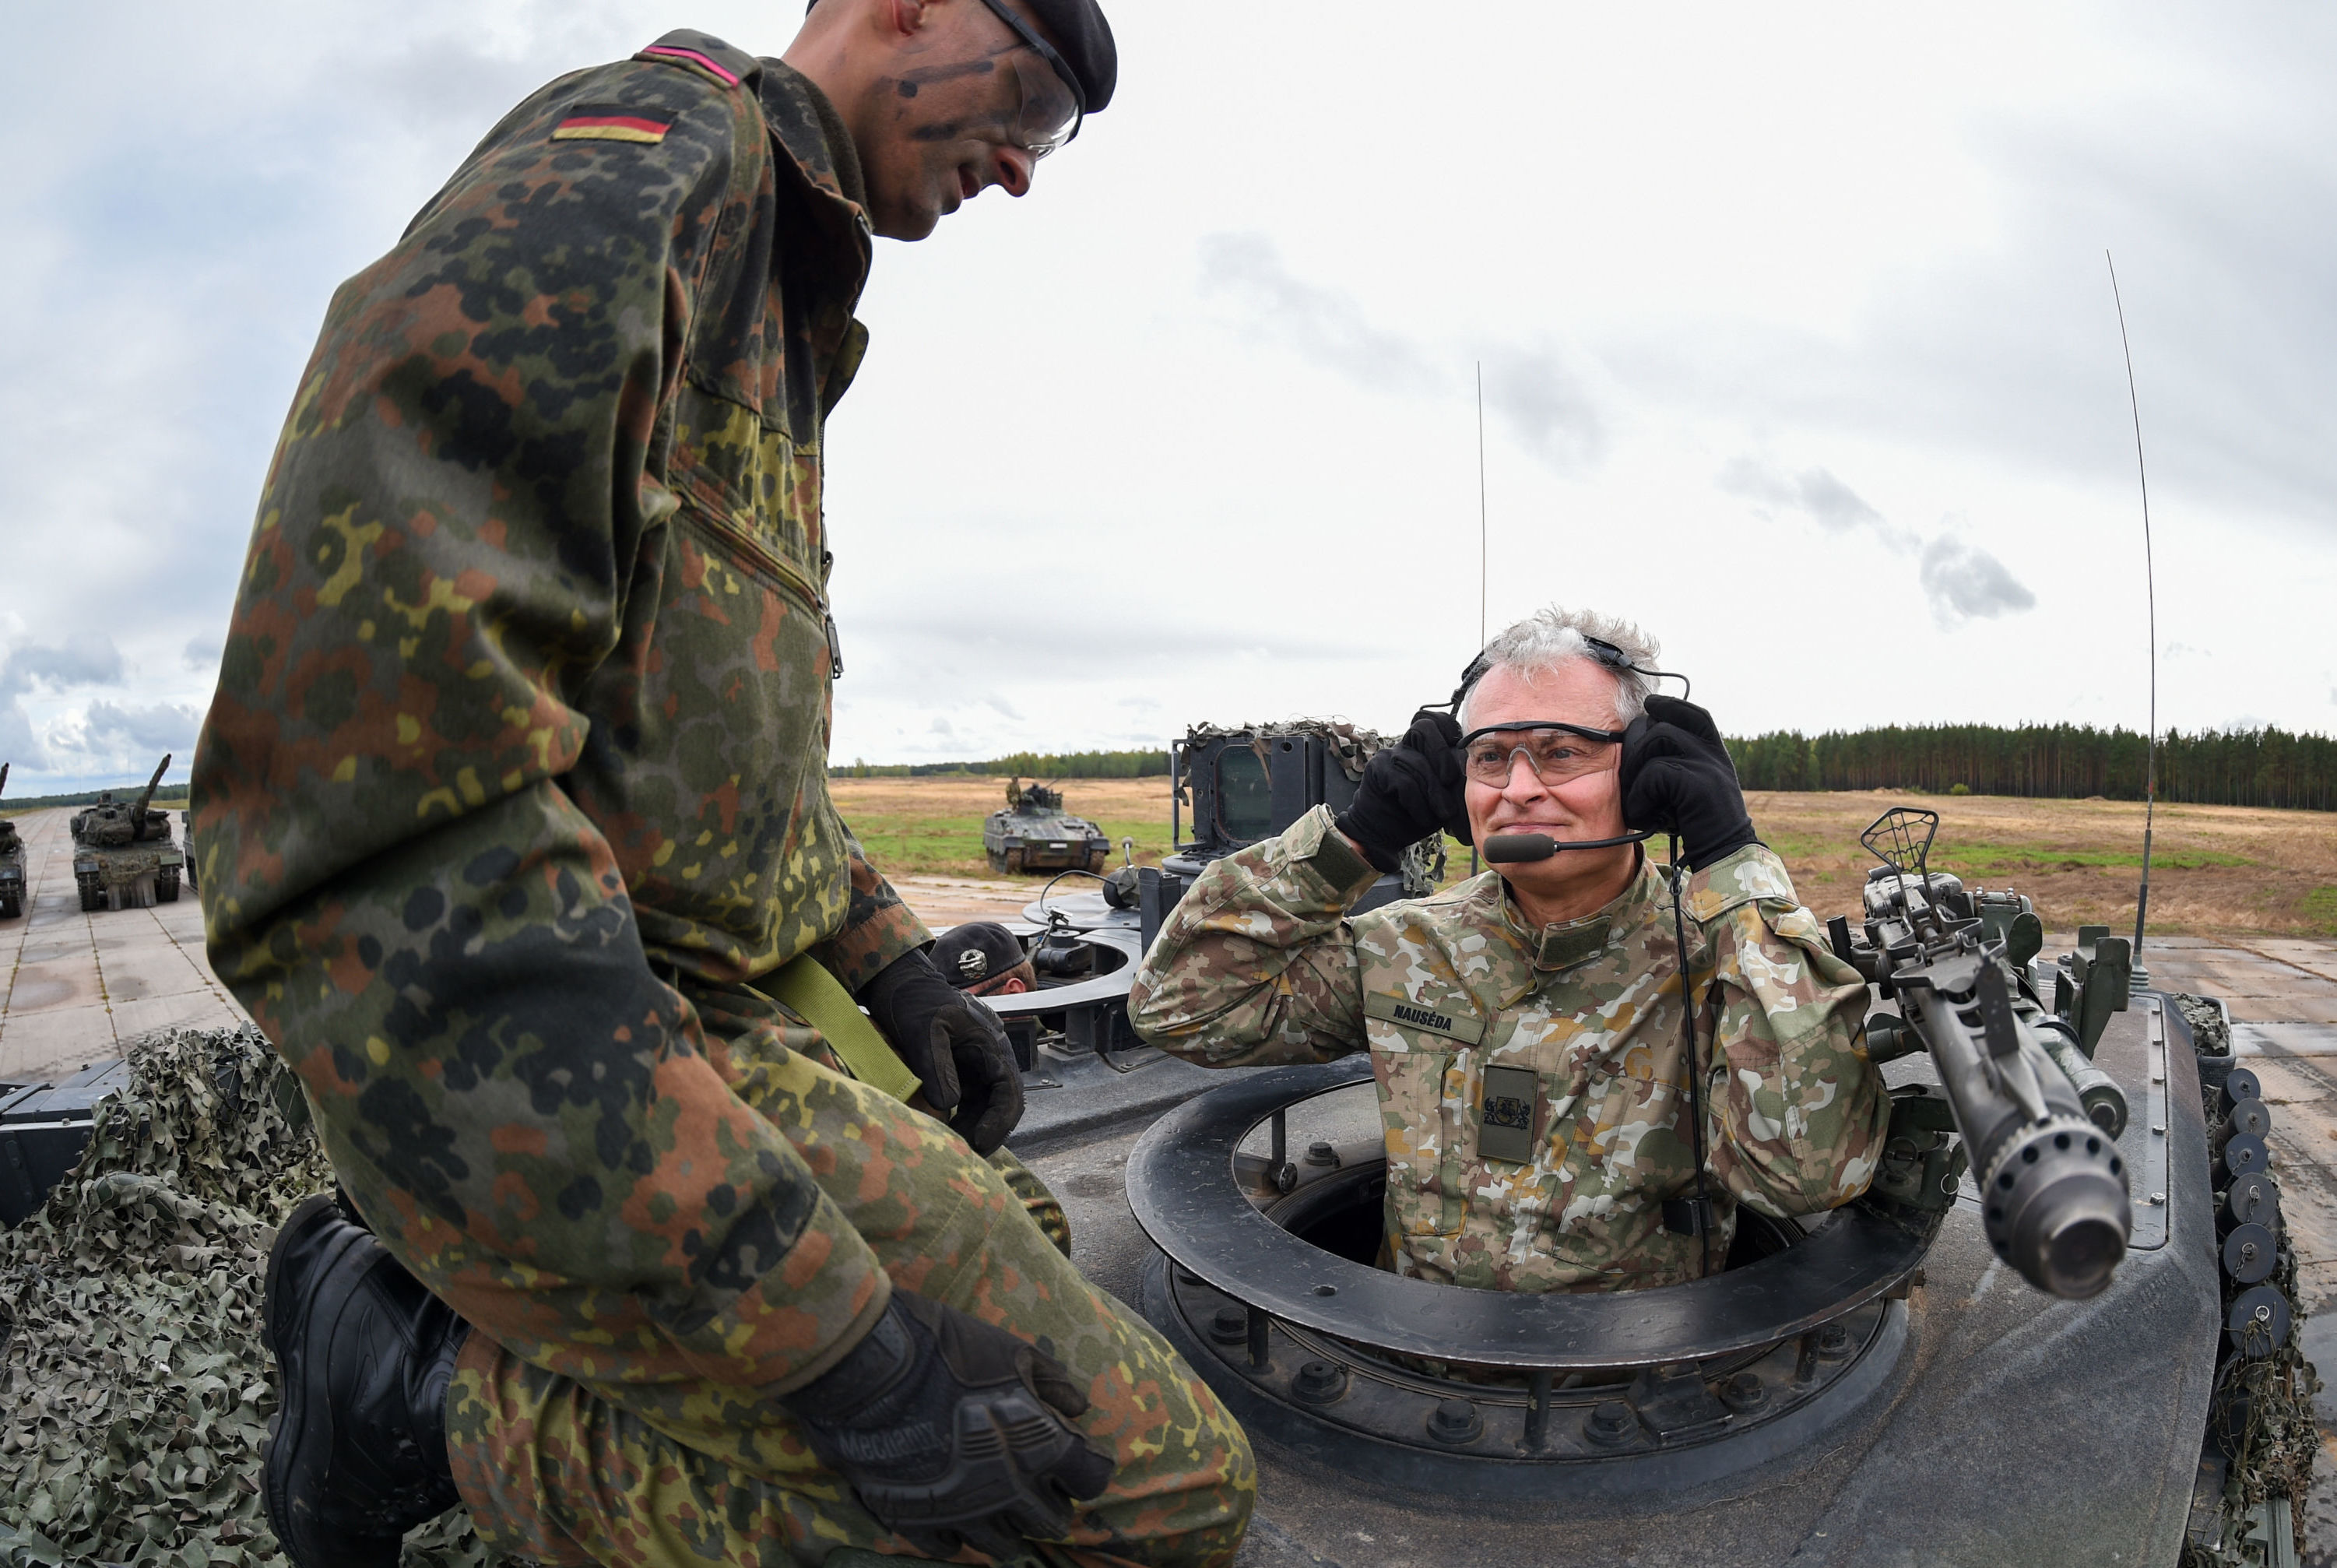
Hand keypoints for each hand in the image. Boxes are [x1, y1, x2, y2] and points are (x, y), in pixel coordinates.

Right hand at [783, 1291, 1114, 1557]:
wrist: (874, 1370)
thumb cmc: (950, 1353)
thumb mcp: (1013, 1352)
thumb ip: (1052, 1382)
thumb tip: (1077, 1407)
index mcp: (1043, 1449)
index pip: (1091, 1479)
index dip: (1084, 1467)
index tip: (1072, 1456)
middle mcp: (1012, 1493)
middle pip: (1050, 1523)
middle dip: (1048, 1504)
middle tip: (1035, 1484)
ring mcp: (965, 1514)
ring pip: (1003, 1545)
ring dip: (1007, 1525)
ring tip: (997, 1503)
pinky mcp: (920, 1524)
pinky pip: (951, 1548)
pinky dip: (958, 1534)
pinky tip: (954, 1513)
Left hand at [860, 951, 1023, 1153]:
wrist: (898, 984)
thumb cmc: (913, 1000)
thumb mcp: (924, 1030)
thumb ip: (937, 1066)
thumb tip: (947, 1105)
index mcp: (990, 1043)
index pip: (1008, 1089)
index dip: (998, 1120)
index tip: (979, 1142)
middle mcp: (989, 1057)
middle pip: (1000, 1103)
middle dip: (988, 1132)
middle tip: (966, 1157)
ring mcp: (975, 1065)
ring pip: (984, 1106)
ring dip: (973, 1129)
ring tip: (953, 1150)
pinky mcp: (959, 1071)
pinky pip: (967, 1102)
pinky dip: (960, 1120)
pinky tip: (944, 1134)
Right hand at [1335, 710, 1471, 872]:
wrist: (1385, 833)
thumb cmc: (1420, 813)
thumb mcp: (1445, 798)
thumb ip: (1457, 782)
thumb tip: (1482, 772)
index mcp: (1425, 747)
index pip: (1437, 721)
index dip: (1450, 729)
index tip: (1462, 752)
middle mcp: (1407, 746)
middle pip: (1423, 727)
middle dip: (1441, 752)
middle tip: (1450, 779)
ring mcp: (1390, 756)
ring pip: (1416, 761)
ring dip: (1433, 791)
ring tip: (1444, 813)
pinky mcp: (1377, 769)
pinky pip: (1403, 782)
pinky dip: (1418, 803)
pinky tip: (1423, 818)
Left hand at [1620, 696, 1757, 870]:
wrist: (1725, 852)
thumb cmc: (1701, 823)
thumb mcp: (1695, 787)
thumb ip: (1680, 763)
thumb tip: (1644, 743)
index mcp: (1714, 752)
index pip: (1694, 715)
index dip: (1671, 706)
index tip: (1651, 704)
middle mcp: (1713, 754)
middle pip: (1663, 726)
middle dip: (1637, 747)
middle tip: (1631, 775)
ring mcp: (1707, 766)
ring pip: (1655, 742)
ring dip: (1635, 771)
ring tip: (1637, 798)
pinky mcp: (1697, 784)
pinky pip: (1653, 774)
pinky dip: (1639, 796)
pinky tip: (1642, 814)